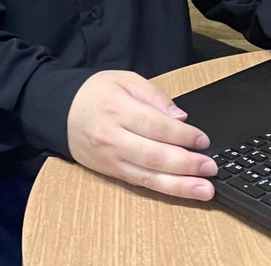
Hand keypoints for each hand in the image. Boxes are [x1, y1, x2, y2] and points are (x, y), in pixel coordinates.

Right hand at [67, 69, 217, 200]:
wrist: (60, 112)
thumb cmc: (95, 93)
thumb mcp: (124, 80)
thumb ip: (154, 96)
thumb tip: (180, 118)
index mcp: (117, 109)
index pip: (155, 126)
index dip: (182, 135)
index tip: (203, 140)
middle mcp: (112, 137)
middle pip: (153, 155)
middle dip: (186, 164)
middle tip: (210, 168)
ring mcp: (111, 158)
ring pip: (148, 176)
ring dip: (179, 185)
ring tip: (204, 190)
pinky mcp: (111, 172)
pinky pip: (140, 183)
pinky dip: (163, 189)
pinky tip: (182, 191)